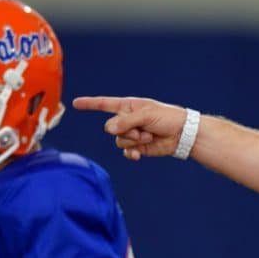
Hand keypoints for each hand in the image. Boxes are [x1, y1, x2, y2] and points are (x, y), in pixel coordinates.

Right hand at [72, 96, 187, 160]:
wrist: (182, 134)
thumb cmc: (168, 118)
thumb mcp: (147, 114)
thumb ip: (127, 121)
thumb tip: (109, 129)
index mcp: (128, 106)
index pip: (104, 104)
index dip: (90, 104)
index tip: (75, 103)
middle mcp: (127, 120)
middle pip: (111, 127)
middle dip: (124, 130)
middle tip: (141, 129)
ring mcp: (132, 134)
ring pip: (118, 141)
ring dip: (132, 140)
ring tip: (148, 136)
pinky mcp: (138, 147)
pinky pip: (126, 152)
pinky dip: (132, 153)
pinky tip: (139, 154)